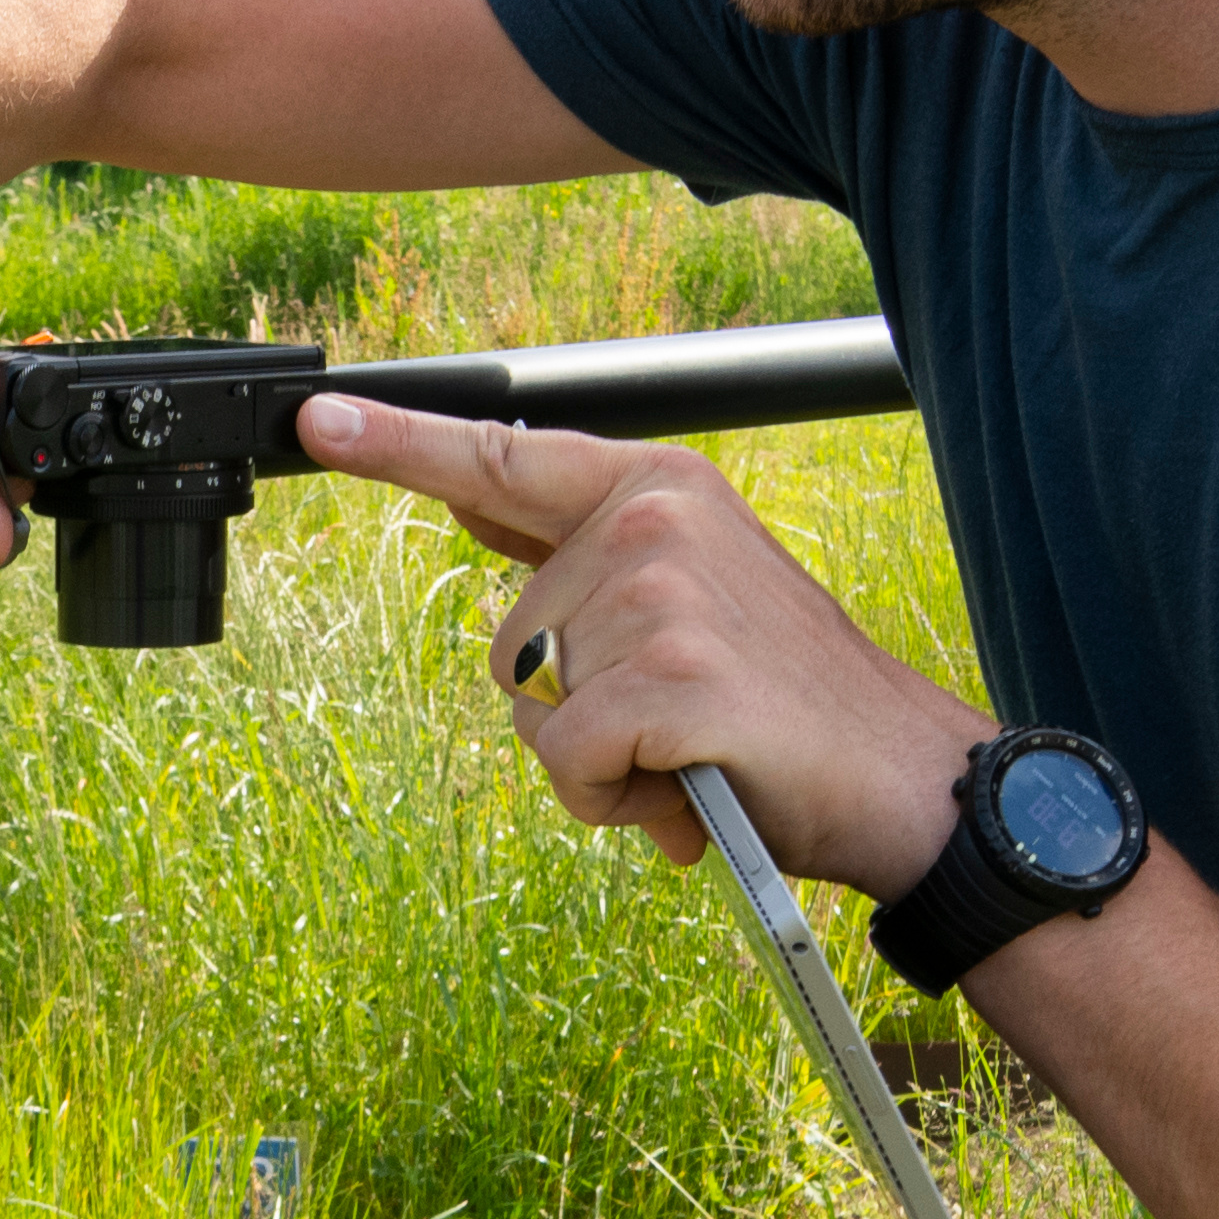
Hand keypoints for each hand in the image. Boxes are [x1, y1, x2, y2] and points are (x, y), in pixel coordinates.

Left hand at [302, 398, 979, 889]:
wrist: (900, 775)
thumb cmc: (780, 701)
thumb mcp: (679, 598)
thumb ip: (576, 551)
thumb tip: (465, 493)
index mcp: (655, 487)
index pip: (501, 458)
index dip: (397, 444)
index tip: (318, 420)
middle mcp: (649, 522)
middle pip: (507, 638)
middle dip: (571, 705)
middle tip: (674, 720)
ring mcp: (658, 595)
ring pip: (532, 705)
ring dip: (595, 759)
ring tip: (689, 753)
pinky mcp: (668, 678)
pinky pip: (569, 759)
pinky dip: (613, 798)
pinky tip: (685, 788)